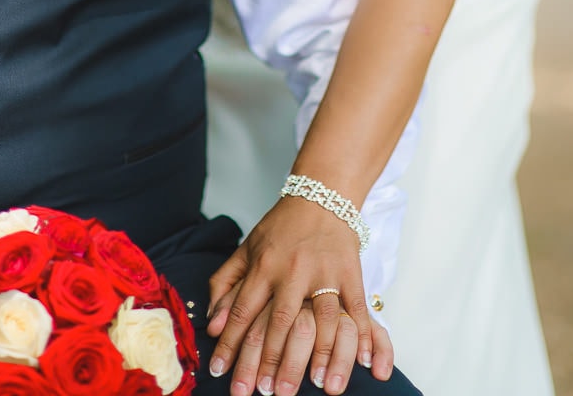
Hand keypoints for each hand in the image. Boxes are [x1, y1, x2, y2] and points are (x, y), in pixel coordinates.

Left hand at [206, 198, 393, 394]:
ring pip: (318, 319)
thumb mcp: (247, 248)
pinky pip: (356, 308)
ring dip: (316, 355)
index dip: (230, 344)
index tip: (219, 374)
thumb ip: (225, 283)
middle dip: (269, 362)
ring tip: (312, 388)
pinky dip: (359, 335)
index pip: (242, 311)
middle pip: (278, 322)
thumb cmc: (281, 226)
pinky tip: (360, 363)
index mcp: (263, 265)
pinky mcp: (350, 273)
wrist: (321, 195)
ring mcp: (323, 272)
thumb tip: (212, 322)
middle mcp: (291, 270)